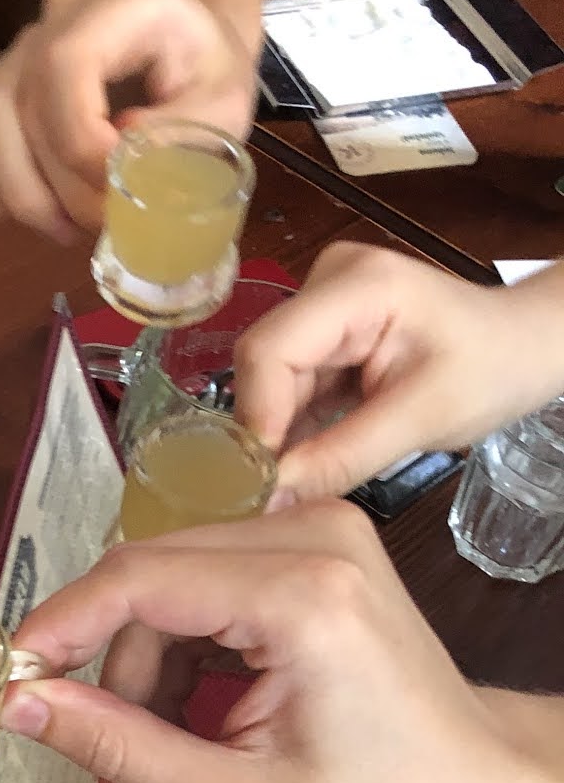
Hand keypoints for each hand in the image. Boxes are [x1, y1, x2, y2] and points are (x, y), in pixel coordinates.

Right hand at [0, 0, 258, 241]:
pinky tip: (42, 210)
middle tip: (106, 223)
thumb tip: (119, 156)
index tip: (120, 185)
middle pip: (18, 105)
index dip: (79, 142)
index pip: (64, 65)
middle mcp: (60, 13)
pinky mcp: (0, 86)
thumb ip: (183, 132)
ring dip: (21, 194)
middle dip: (59, 186)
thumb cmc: (207, 77)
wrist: (187, 50)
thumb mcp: (227, 105)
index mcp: (124, 2)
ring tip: (68, 228)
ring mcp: (20, 47)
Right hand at [0, 502, 561, 782]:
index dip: (59, 628)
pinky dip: (180, 648)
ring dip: (141, 664)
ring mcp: (320, 532)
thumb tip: (24, 705)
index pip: (138, 580)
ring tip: (142, 754)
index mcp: (301, 596)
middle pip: (149, 576)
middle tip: (91, 751)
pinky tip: (185, 716)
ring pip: (171, 579)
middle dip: (105, 664)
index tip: (11, 680)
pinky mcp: (317, 544)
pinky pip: (206, 580)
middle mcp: (313, 537)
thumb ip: (119, 746)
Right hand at [232, 244, 563, 499]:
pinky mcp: (326, 332)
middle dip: (269, 429)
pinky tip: (309, 457)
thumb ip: (341, 458)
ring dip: (283, 432)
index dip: (257, 415)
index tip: (261, 480)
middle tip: (274, 492)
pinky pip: (291, 385)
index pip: (271, 349)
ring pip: (272, 381)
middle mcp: (328, 283)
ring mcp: (323, 305)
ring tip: (294, 480)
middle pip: (265, 364)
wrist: (525, 348)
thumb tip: (269, 499)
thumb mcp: (422, 419)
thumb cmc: (492, 371)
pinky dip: (297, 426)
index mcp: (357, 285)